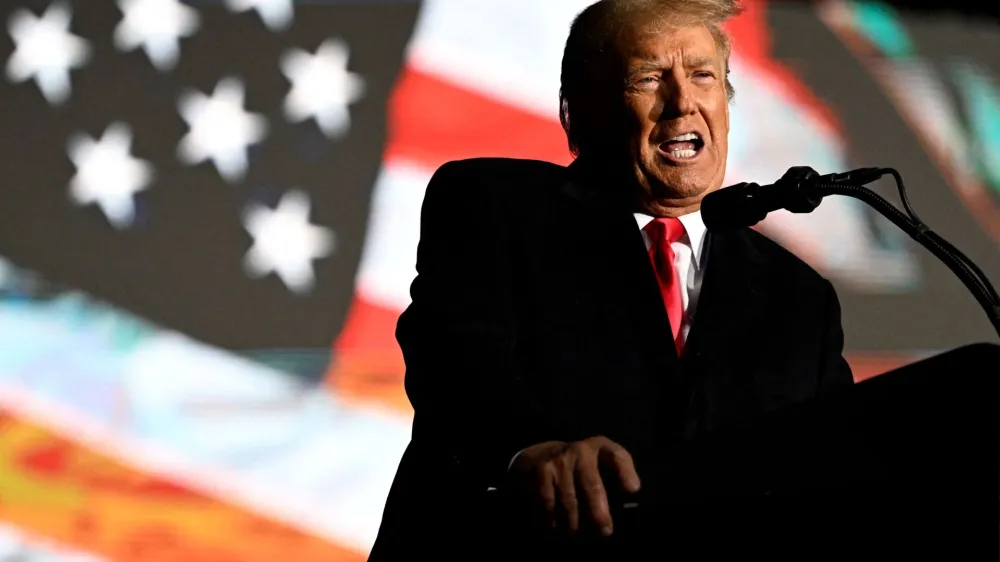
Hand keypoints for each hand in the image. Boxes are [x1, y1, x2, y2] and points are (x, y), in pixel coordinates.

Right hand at [508, 436, 640, 535]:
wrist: (540, 456)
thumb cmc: (580, 468)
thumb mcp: (599, 464)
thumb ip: (614, 479)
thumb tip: (626, 504)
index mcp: (601, 448)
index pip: (617, 456)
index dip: (626, 472)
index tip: (632, 490)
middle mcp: (581, 450)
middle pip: (592, 484)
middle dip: (598, 511)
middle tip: (605, 531)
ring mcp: (560, 460)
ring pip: (570, 500)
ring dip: (575, 522)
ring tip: (578, 535)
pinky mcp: (543, 470)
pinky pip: (549, 502)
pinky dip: (554, 518)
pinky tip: (558, 527)